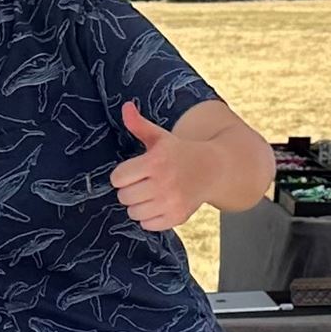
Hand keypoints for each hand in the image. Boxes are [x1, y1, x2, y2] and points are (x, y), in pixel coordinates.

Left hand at [108, 102, 203, 232]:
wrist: (213, 169)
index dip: (123, 174)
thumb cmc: (179, 152)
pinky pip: (147, 224)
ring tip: (152, 193)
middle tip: (144, 182)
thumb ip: (139, 124)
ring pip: (133, 212)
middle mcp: (164, 182)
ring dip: (139, 204)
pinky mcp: (177, 217)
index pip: (118, 177)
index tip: (134, 171)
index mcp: (156, 161)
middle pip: (123, 196)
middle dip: (130, 189)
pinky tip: (160, 204)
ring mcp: (171, 202)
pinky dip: (150, 217)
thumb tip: (125, 106)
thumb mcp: (160, 137)